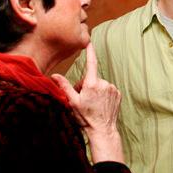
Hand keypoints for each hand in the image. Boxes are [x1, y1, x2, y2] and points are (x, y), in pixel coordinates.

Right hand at [52, 43, 123, 162]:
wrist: (103, 130)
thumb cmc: (86, 118)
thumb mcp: (72, 102)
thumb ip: (64, 86)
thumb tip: (54, 75)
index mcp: (91, 84)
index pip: (91, 63)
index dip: (90, 52)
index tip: (89, 42)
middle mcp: (104, 83)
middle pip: (92, 79)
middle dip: (86, 86)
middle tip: (84, 99)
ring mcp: (112, 88)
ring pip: (100, 85)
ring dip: (95, 91)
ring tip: (93, 104)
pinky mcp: (118, 93)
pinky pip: (108, 90)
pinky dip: (104, 94)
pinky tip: (101, 105)